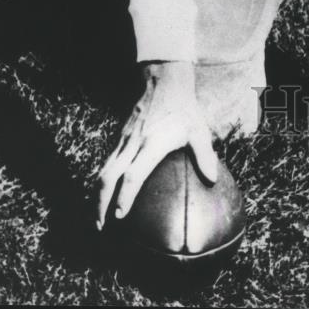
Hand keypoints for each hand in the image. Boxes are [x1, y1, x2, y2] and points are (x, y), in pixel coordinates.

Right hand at [95, 61, 217, 229]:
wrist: (163, 82)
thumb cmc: (184, 108)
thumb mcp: (198, 129)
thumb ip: (204, 154)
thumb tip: (212, 179)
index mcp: (152, 144)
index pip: (133, 174)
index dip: (125, 195)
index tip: (119, 215)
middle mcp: (133, 144)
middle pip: (108, 176)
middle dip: (100, 202)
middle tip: (100, 226)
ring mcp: (123, 140)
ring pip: (103, 170)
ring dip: (96, 194)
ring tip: (97, 217)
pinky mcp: (120, 136)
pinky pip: (106, 161)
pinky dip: (102, 180)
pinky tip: (104, 193)